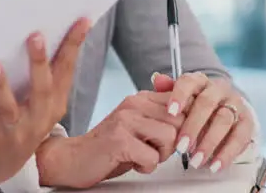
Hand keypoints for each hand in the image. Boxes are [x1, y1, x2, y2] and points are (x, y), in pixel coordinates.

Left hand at [0, 17, 91, 188]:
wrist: (4, 165)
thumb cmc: (25, 121)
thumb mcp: (43, 101)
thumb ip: (47, 72)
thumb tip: (47, 29)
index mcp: (54, 102)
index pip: (66, 70)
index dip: (74, 44)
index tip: (81, 20)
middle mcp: (38, 116)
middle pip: (41, 88)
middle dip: (39, 62)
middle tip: (35, 37)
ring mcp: (16, 130)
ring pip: (9, 108)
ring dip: (0, 87)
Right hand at [37, 74, 182, 187]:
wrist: (73, 158)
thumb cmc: (109, 147)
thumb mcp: (138, 126)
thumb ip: (160, 116)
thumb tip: (191, 109)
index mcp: (140, 98)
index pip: (181, 101)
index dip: (188, 123)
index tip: (181, 137)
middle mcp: (133, 104)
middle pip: (180, 120)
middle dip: (174, 142)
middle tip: (156, 151)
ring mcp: (125, 120)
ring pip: (170, 137)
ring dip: (161, 155)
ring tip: (143, 156)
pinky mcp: (119, 139)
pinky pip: (152, 157)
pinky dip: (146, 166)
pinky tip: (133, 163)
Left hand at [161, 72, 255, 172]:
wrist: (223, 111)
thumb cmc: (195, 106)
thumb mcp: (179, 98)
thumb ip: (168, 90)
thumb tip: (157, 78)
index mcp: (199, 81)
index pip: (189, 82)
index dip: (179, 96)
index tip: (170, 112)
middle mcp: (219, 89)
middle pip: (207, 103)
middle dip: (193, 126)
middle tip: (181, 147)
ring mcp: (235, 104)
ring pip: (224, 120)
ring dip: (209, 143)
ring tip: (195, 161)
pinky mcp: (247, 122)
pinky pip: (240, 137)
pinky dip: (227, 153)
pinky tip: (214, 166)